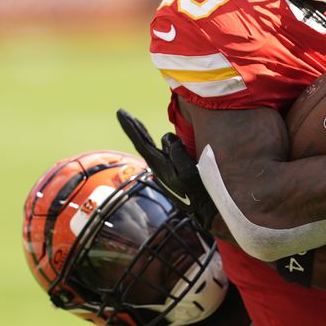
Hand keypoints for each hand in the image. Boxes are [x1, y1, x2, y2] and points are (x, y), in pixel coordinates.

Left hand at [116, 109, 216, 230]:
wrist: (204, 213)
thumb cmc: (198, 193)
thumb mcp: (188, 172)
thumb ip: (177, 152)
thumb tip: (168, 138)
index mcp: (159, 165)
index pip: (141, 141)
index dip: (131, 126)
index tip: (120, 112)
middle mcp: (158, 167)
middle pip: (142, 143)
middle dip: (133, 127)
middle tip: (121, 113)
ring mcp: (164, 171)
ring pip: (154, 147)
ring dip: (146, 135)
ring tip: (138, 125)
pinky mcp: (172, 173)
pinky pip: (164, 152)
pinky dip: (159, 144)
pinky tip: (162, 143)